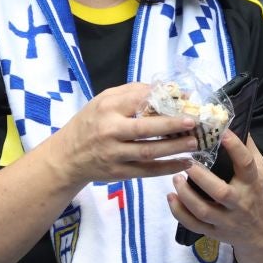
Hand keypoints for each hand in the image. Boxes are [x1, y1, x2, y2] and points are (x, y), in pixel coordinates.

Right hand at [48, 80, 195, 186]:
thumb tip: (168, 89)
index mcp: (107, 108)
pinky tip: (184, 163)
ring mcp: (113, 154)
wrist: (67, 156)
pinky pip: (146, 172)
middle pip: (144, 128)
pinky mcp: (118, 173)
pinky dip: (167, 168)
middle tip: (193, 122)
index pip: (137, 101)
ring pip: (148, 152)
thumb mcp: (103, 101)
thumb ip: (132, 93)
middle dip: (171, 125)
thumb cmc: (90, 123)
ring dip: (173, 148)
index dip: (163, 100)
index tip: (186, 100)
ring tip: (194, 143)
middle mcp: (109, 131)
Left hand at [167, 131, 262, 262]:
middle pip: (220, 192)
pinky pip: (194, 225)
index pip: (246, 164)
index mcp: (253, 183)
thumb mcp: (262, 172)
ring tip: (175, 178)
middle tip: (186, 163)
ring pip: (203, 210)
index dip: (235, 148)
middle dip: (201, 177)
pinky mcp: (215, 232)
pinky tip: (170, 197)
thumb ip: (248, 150)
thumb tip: (232, 122)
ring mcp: (227, 220)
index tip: (222, 133)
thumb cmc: (261, 196)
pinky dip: (179, 212)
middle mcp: (240, 202)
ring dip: (186, 194)